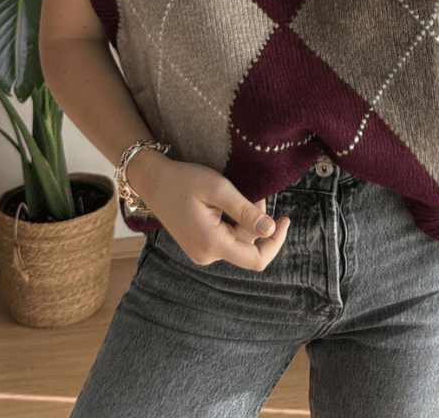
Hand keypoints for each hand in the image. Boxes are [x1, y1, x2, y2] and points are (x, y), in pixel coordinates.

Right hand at [131, 157, 290, 270]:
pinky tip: (223, 202)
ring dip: (244, 218)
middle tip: (251, 189)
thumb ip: (245, 211)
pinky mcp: (199, 245)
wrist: (152, 180)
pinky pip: (225, 237)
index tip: (285, 219)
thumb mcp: (218, 189)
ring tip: (235, 192)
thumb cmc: (184, 180)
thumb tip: (271, 230)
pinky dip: (232, 220)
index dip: (276, 242)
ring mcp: (201, 252)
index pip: (256, 259)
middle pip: (248, 244)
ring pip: (237, 239)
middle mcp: (206, 256)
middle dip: (255, 218)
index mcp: (212, 244)